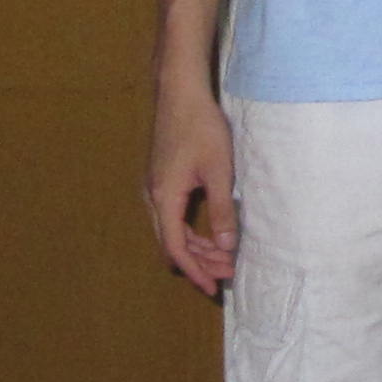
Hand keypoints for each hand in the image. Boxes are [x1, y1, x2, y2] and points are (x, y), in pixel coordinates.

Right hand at [145, 80, 236, 294]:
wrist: (180, 93)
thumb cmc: (201, 127)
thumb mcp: (219, 171)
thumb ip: (221, 211)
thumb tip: (226, 246)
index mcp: (165, 198)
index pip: (176, 247)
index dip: (195, 271)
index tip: (213, 288)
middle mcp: (153, 197)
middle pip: (172, 242)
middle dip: (199, 262)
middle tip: (228, 272)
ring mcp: (155, 187)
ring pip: (171, 230)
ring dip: (196, 246)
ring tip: (224, 256)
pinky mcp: (161, 179)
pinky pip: (172, 216)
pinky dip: (190, 230)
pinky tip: (210, 233)